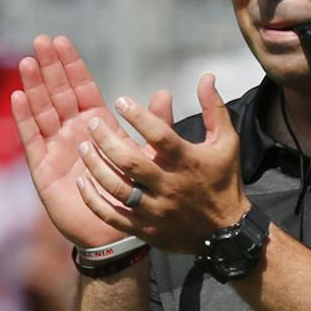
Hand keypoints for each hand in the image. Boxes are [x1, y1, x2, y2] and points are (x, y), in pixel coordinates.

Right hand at [12, 35, 133, 250]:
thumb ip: (154, 125)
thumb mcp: (147, 154)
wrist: (116, 234)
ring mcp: (56, 148)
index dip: (71, 65)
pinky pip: (32, 140)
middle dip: (49, 67)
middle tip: (41, 40)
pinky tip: (18, 97)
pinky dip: (25, 119)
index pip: (81, 88)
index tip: (61, 40)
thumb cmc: (131, 194)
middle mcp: (73, 133)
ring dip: (35, 87)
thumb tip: (165, 93)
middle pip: (57, 93)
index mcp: (96, 126)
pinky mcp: (43, 168)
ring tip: (29, 61)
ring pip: (42, 111)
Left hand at [74, 75, 245, 254]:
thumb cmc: (223, 182)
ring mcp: (155, 210)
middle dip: (107, 141)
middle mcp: (169, 185)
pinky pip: (114, 216)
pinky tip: (83, 182)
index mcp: (186, 161)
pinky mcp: (146, 229)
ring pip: (118, 188)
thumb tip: (206, 76)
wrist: (226, 233)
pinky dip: (94, 200)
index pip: (159, 136)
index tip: (121, 102)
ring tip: (83, 148)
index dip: (138, 117)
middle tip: (92, 125)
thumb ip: (214, 108)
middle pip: (131, 162)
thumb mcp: (226, 142)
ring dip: (96, 166)